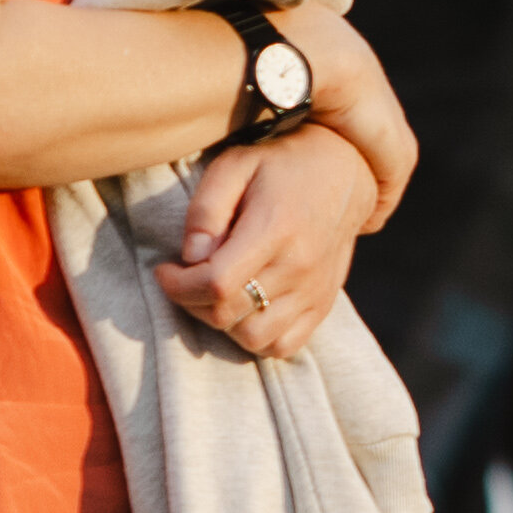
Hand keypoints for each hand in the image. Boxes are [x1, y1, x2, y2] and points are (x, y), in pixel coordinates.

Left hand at [160, 116, 374, 358]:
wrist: (347, 171)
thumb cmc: (281, 166)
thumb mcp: (236, 166)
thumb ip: (207, 209)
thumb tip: (192, 255)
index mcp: (274, 229)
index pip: (216, 283)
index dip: (178, 285)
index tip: (165, 270)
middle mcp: (298, 266)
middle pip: (229, 314)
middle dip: (191, 302)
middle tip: (185, 278)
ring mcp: (314, 291)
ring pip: (252, 337)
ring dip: (222, 322)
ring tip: (215, 294)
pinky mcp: (322, 304)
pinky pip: (283, 346)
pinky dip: (256, 338)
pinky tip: (245, 310)